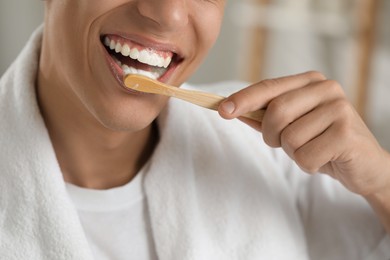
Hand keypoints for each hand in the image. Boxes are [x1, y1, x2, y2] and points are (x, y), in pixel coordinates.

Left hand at [218, 71, 389, 196]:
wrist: (364, 165)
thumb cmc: (322, 142)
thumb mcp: (292, 127)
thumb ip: (264, 117)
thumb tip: (231, 109)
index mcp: (310, 82)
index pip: (269, 87)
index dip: (243, 99)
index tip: (222, 110)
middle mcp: (326, 89)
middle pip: (276, 112)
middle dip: (272, 136)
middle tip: (283, 144)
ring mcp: (339, 108)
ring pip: (289, 138)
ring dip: (293, 153)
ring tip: (312, 150)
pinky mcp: (346, 132)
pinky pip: (304, 157)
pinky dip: (308, 165)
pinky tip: (324, 159)